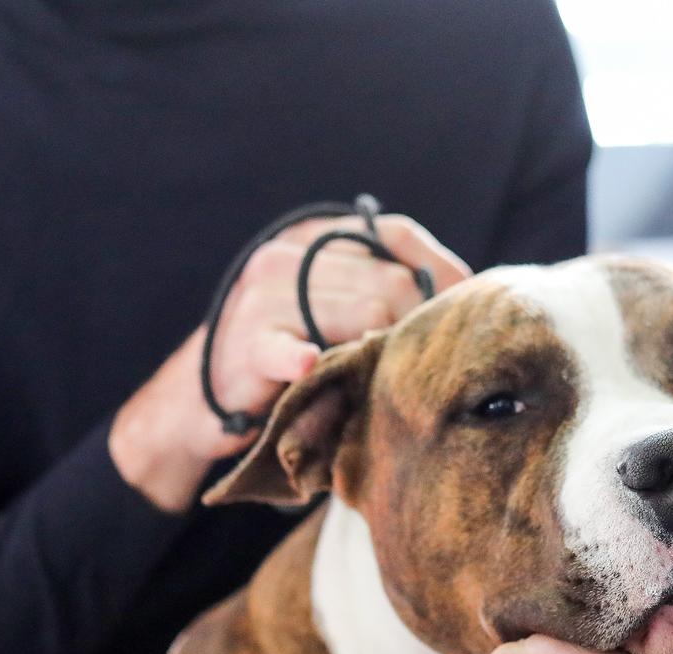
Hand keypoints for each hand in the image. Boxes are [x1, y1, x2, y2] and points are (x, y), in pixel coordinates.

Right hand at [110, 215, 470, 511]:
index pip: (394, 233)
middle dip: (419, 325)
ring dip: (385, 353)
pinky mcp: (247, 342)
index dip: (439, 267)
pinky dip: (303, 358)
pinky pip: (290, 347)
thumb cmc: (288, 354)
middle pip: (390, 282)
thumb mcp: (332, 309)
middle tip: (431, 363)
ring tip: (392, 380)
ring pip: (363, 314)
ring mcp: (265, 297)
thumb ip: (381, 292)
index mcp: (314, 237)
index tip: (471, 302)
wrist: (201, 400)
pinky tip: (310, 364)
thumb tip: (467, 299)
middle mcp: (288, 256)